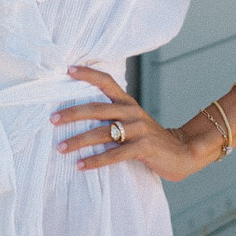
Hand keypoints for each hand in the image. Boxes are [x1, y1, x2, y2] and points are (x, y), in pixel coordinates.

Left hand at [51, 66, 216, 182]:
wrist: (182, 153)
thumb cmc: (150, 139)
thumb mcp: (133, 121)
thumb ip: (114, 116)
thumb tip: (80, 114)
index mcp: (128, 103)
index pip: (106, 82)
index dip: (88, 74)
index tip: (67, 70)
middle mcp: (132, 112)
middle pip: (97, 109)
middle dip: (73, 113)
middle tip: (52, 119)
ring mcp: (139, 129)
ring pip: (102, 132)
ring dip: (79, 141)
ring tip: (61, 148)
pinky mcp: (143, 147)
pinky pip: (114, 154)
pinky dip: (96, 160)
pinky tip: (81, 165)